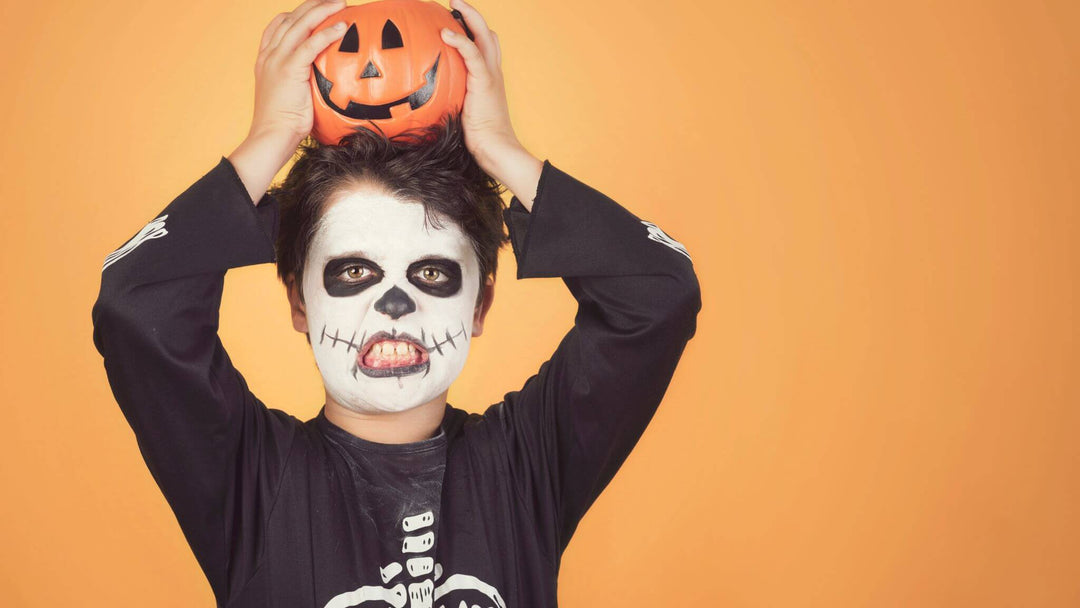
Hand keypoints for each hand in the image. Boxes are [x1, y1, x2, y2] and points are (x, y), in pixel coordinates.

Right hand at [249, 0, 347, 145]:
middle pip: (290, 18)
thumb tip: (322, 84)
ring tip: (341, 3)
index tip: (316, 10)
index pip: (279, 25)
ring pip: (300, 24)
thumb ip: (300, 83)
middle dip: (313, 5)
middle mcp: (269, 55)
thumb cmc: (283, 126)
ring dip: (323, 10)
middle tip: (334, 0)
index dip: (297, 14)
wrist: (271, 137)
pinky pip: (311, 44)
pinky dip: (327, 32)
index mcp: (265, 60)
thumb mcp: (290, 97)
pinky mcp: (289, 69)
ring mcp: (277, 60)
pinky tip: (342, 26)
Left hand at [441, 0, 542, 205]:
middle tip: (455, 3)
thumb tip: (421, 103)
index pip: (484, 48)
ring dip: (469, 16)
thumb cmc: (478, 141)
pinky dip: (459, 39)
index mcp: (489, 79)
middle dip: (473, 15)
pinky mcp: (485, 80)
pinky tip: (444, 31)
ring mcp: (491, 75)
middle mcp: (493, 72)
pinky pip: (472, 52)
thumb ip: (450, 102)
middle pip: (488, 35)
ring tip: (453, 3)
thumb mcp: (461, 115)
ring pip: (484, 35)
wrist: (495, 149)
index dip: (472, 32)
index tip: (454, 22)